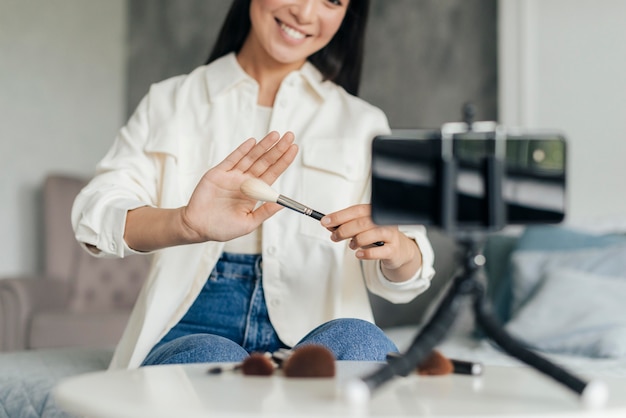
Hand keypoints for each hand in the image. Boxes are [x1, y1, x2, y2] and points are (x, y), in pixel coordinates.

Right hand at [182, 131, 297, 241]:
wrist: (197, 227)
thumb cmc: (222, 228)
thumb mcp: (248, 223)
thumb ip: (264, 212)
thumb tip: (282, 204)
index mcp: (254, 193)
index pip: (273, 173)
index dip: (283, 161)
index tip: (294, 149)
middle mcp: (245, 182)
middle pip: (265, 162)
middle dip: (277, 149)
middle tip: (290, 137)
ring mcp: (232, 176)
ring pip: (251, 157)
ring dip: (263, 146)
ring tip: (275, 135)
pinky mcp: (218, 173)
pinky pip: (232, 159)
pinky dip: (242, 150)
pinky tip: (252, 143)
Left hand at [321, 204, 421, 281]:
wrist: (398, 250)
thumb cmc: (377, 237)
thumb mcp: (362, 229)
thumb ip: (346, 225)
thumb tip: (328, 225)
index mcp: (375, 212)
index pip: (356, 210)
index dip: (339, 216)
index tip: (325, 221)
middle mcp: (384, 221)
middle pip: (362, 223)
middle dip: (344, 230)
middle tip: (334, 237)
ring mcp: (391, 235)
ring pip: (370, 234)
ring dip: (355, 241)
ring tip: (351, 245)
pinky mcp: (393, 249)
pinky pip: (378, 251)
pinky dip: (365, 253)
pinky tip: (358, 254)